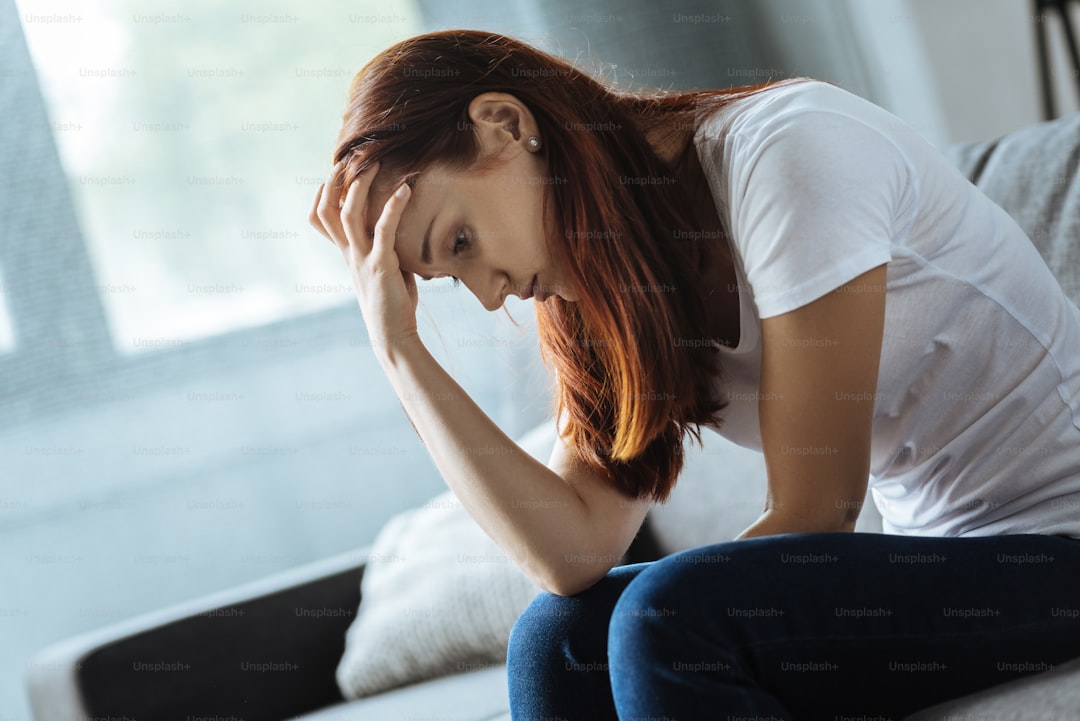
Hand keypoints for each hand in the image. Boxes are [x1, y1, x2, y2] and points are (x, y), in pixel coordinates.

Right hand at [309, 161, 418, 356]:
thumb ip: (386, 248)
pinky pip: (384, 229)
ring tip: (375, 165)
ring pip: (349, 215)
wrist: (393, 335)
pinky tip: (406, 190)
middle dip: (337, 181)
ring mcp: (362, 259)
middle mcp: (349, 255)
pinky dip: (394, 207)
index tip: (337, 172)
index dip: (322, 193)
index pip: (320, 219)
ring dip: (360, 187)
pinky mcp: (381, 265)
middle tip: (353, 157)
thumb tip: (400, 229)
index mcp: (347, 255)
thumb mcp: (385, 269)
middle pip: (328, 211)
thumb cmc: (393, 304)